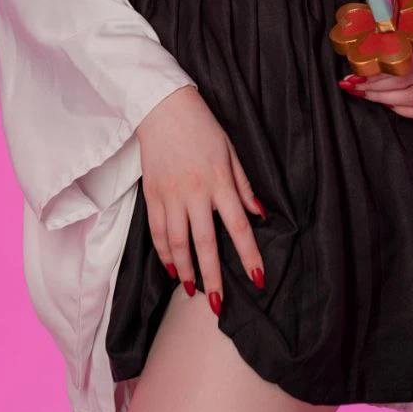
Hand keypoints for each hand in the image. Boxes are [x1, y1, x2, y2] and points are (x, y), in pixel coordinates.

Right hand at [135, 85, 265, 314]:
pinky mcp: (152, 195)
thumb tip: (260, 214)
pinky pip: (157, 231)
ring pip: (178, 243)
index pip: (238, 226)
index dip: (249, 255)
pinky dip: (164, 252)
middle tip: (218, 303)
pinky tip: (171, 267)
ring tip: (193, 290)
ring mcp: (170, 195)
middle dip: (213, 276)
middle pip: (205, 243)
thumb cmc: (203, 127)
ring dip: (186, 270)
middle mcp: (195, 193)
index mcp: (219, 182)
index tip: (257, 278)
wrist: (163, 108)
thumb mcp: (231, 151)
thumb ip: (243, 185)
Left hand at [341, 48, 412, 118]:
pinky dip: (405, 110)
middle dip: (375, 88)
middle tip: (356, 85)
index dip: (377, 73)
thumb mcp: (400, 33)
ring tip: (366, 93)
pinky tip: (388, 104)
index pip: (402, 65)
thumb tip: (358, 59)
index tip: (356, 74)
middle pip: (405, 85)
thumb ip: (383, 44)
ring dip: (385, 99)